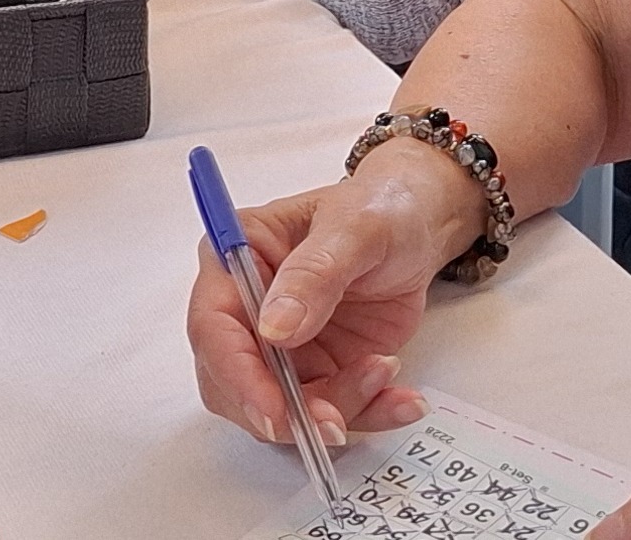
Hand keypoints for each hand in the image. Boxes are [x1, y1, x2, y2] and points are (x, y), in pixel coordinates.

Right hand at [187, 142, 484, 451]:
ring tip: (386, 373)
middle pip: (237, 383)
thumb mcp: (355, 228)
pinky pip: (331, 411)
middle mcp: (247, 309)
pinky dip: (367, 413)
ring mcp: (280, 347)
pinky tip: (401, 398)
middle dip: (286, 411)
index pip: (213, 327)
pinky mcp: (318, 371)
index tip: (273, 409)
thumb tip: (275, 327)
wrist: (417, 228)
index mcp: (235, 259)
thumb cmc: (379, 209)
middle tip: (333, 422)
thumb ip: (315, 273)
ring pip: (283, 409)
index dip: (237, 375)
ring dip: (336, 409)